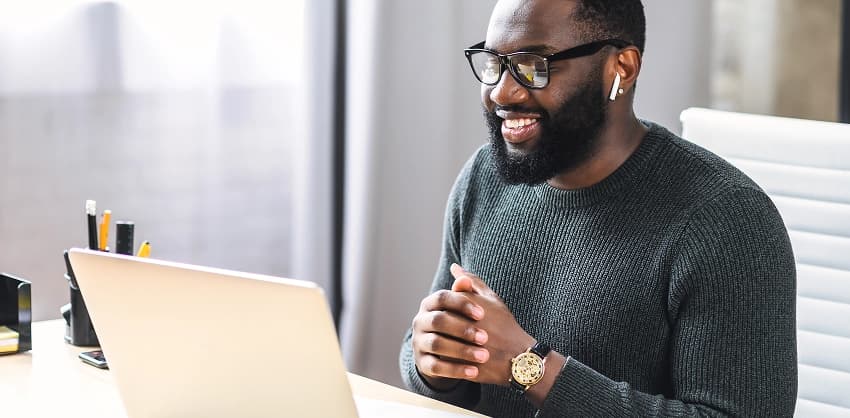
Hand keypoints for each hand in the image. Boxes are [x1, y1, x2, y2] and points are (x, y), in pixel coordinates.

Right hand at [411, 275, 491, 389]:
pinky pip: (437, 367)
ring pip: (437, 344)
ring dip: (462, 350)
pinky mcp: (423, 363)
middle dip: (462, 329)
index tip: (482, 313)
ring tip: (483, 356)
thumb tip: (458, 270)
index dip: (461, 304)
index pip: (441, 297)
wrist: (455, 353)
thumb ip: (467, 288)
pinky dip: (456, 370)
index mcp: (429, 304)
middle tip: (485, 337)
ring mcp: (419, 343)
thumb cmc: (465, 323)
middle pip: (438, 320)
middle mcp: (420, 321)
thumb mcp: (469, 305)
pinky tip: (474, 371)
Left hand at [448, 264, 535, 385]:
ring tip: (450, 343)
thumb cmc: (505, 325)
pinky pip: (444, 361)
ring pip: (439, 342)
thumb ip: (472, 281)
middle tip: (452, 331)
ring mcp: (466, 346)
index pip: (443, 302)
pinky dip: (444, 358)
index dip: (448, 310)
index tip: (458, 316)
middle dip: (443, 326)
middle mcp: (468, 325)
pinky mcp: (464, 366)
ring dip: (441, 342)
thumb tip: (454, 267)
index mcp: (472, 306)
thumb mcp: (491, 299)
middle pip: (440, 322)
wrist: (519, 357)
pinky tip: (450, 357)